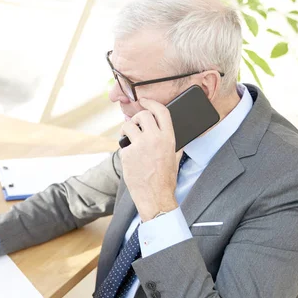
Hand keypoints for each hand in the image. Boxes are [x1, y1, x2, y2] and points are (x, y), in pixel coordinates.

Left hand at [120, 98, 182, 221]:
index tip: (143, 100)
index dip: (151, 103)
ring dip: (126, 129)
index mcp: (169, 138)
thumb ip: (172, 142)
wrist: (155, 196)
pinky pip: (122, 145)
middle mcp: (154, 138)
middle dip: (136, 118)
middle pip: (142, 115)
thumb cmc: (166, 179)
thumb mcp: (174, 157)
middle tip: (134, 124)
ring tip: (128, 138)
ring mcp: (140, 146)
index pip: (161, 111)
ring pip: (128, 126)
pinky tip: (130, 159)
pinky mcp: (127, 154)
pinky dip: (124, 150)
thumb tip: (168, 131)